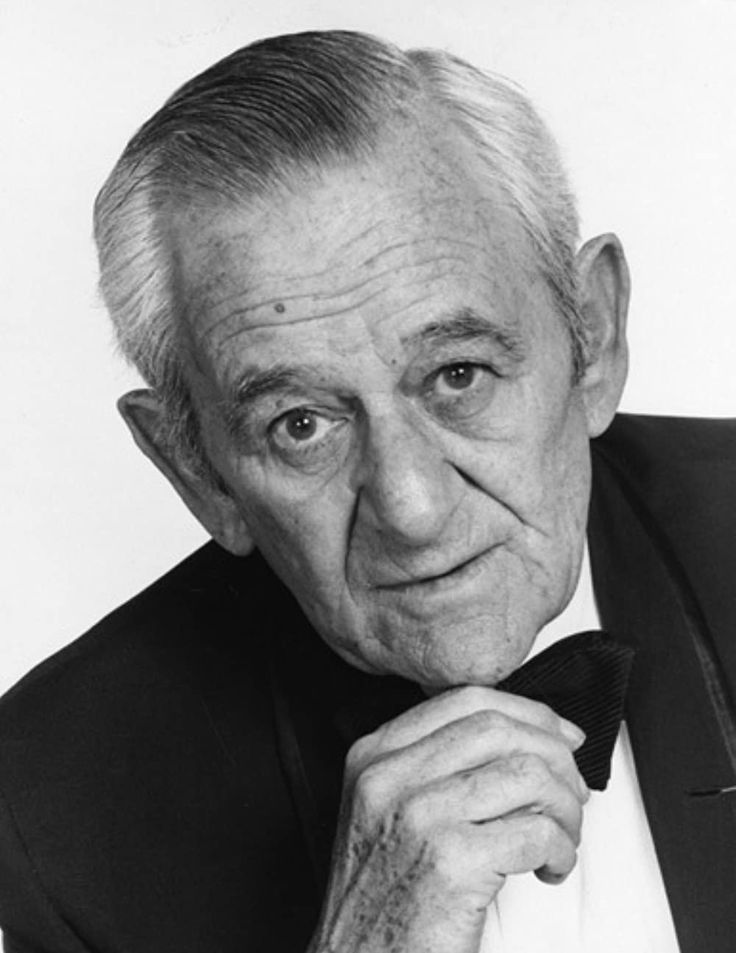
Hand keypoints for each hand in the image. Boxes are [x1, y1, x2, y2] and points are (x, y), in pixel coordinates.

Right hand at [308, 686, 587, 952]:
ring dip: (565, 808)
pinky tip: (549, 868)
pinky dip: (561, 850)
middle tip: (572, 792)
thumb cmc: (384, 899)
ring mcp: (418, 816)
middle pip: (500, 729)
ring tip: (561, 837)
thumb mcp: (389, 812)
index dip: (528, 713)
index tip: (560, 735)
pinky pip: (536, 832)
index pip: (466, 700)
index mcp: (375, 756)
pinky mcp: (450, 863)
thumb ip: (438, 766)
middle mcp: (390, 777)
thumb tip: (523, 737)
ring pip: (527, 774)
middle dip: (556, 758)